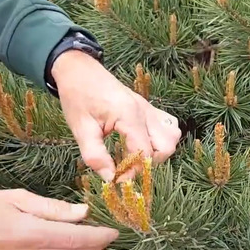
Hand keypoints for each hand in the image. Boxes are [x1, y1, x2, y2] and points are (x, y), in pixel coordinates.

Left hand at [52, 50, 181, 180]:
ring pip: (172, 136)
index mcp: (129, 116)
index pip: (145, 153)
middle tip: (126, 167)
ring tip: (134, 156)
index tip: (117, 179)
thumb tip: (109, 178)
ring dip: (158, 152)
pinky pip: (167, 125)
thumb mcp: (81, 129)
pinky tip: (141, 143)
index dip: (133, 171)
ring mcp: (148, 108)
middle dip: (149, 164)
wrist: (78, 70)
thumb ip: (96, 156)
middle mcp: (145, 111)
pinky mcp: (147, 107)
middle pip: (166, 147)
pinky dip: (161, 138)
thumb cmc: (77, 97)